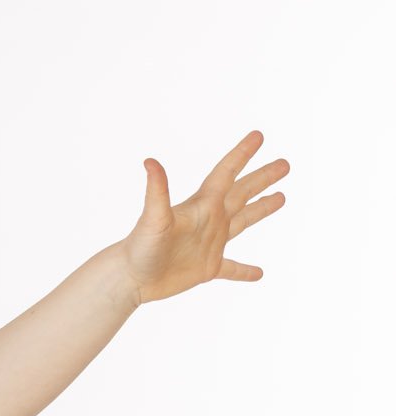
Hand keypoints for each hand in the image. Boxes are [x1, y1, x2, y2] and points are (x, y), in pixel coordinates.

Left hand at [118, 129, 288, 304]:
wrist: (130, 278)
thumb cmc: (139, 247)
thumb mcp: (153, 218)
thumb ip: (157, 190)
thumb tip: (150, 162)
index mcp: (202, 205)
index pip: (227, 173)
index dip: (242, 154)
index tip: (259, 136)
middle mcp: (210, 220)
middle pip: (242, 193)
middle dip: (263, 178)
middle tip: (285, 164)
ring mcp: (210, 244)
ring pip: (243, 222)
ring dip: (261, 210)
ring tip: (281, 198)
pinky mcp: (207, 268)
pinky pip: (232, 268)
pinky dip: (245, 270)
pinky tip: (258, 273)